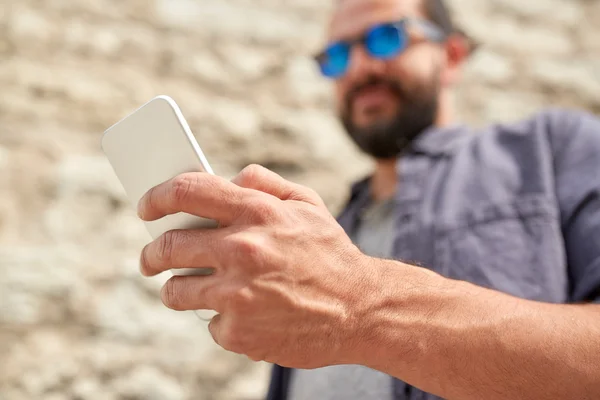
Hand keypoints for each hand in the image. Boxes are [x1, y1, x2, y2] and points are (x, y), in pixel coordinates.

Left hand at [137, 165, 376, 367]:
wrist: (360, 309)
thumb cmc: (330, 254)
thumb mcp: (308, 205)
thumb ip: (266, 183)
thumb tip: (227, 178)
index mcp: (258, 212)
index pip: (186, 191)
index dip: (156, 196)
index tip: (145, 206)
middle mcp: (242, 250)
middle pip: (167, 246)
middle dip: (151, 253)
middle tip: (150, 258)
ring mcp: (237, 294)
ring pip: (175, 290)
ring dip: (176, 289)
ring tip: (187, 288)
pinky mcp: (239, 331)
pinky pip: (209, 321)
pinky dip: (220, 318)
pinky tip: (244, 313)